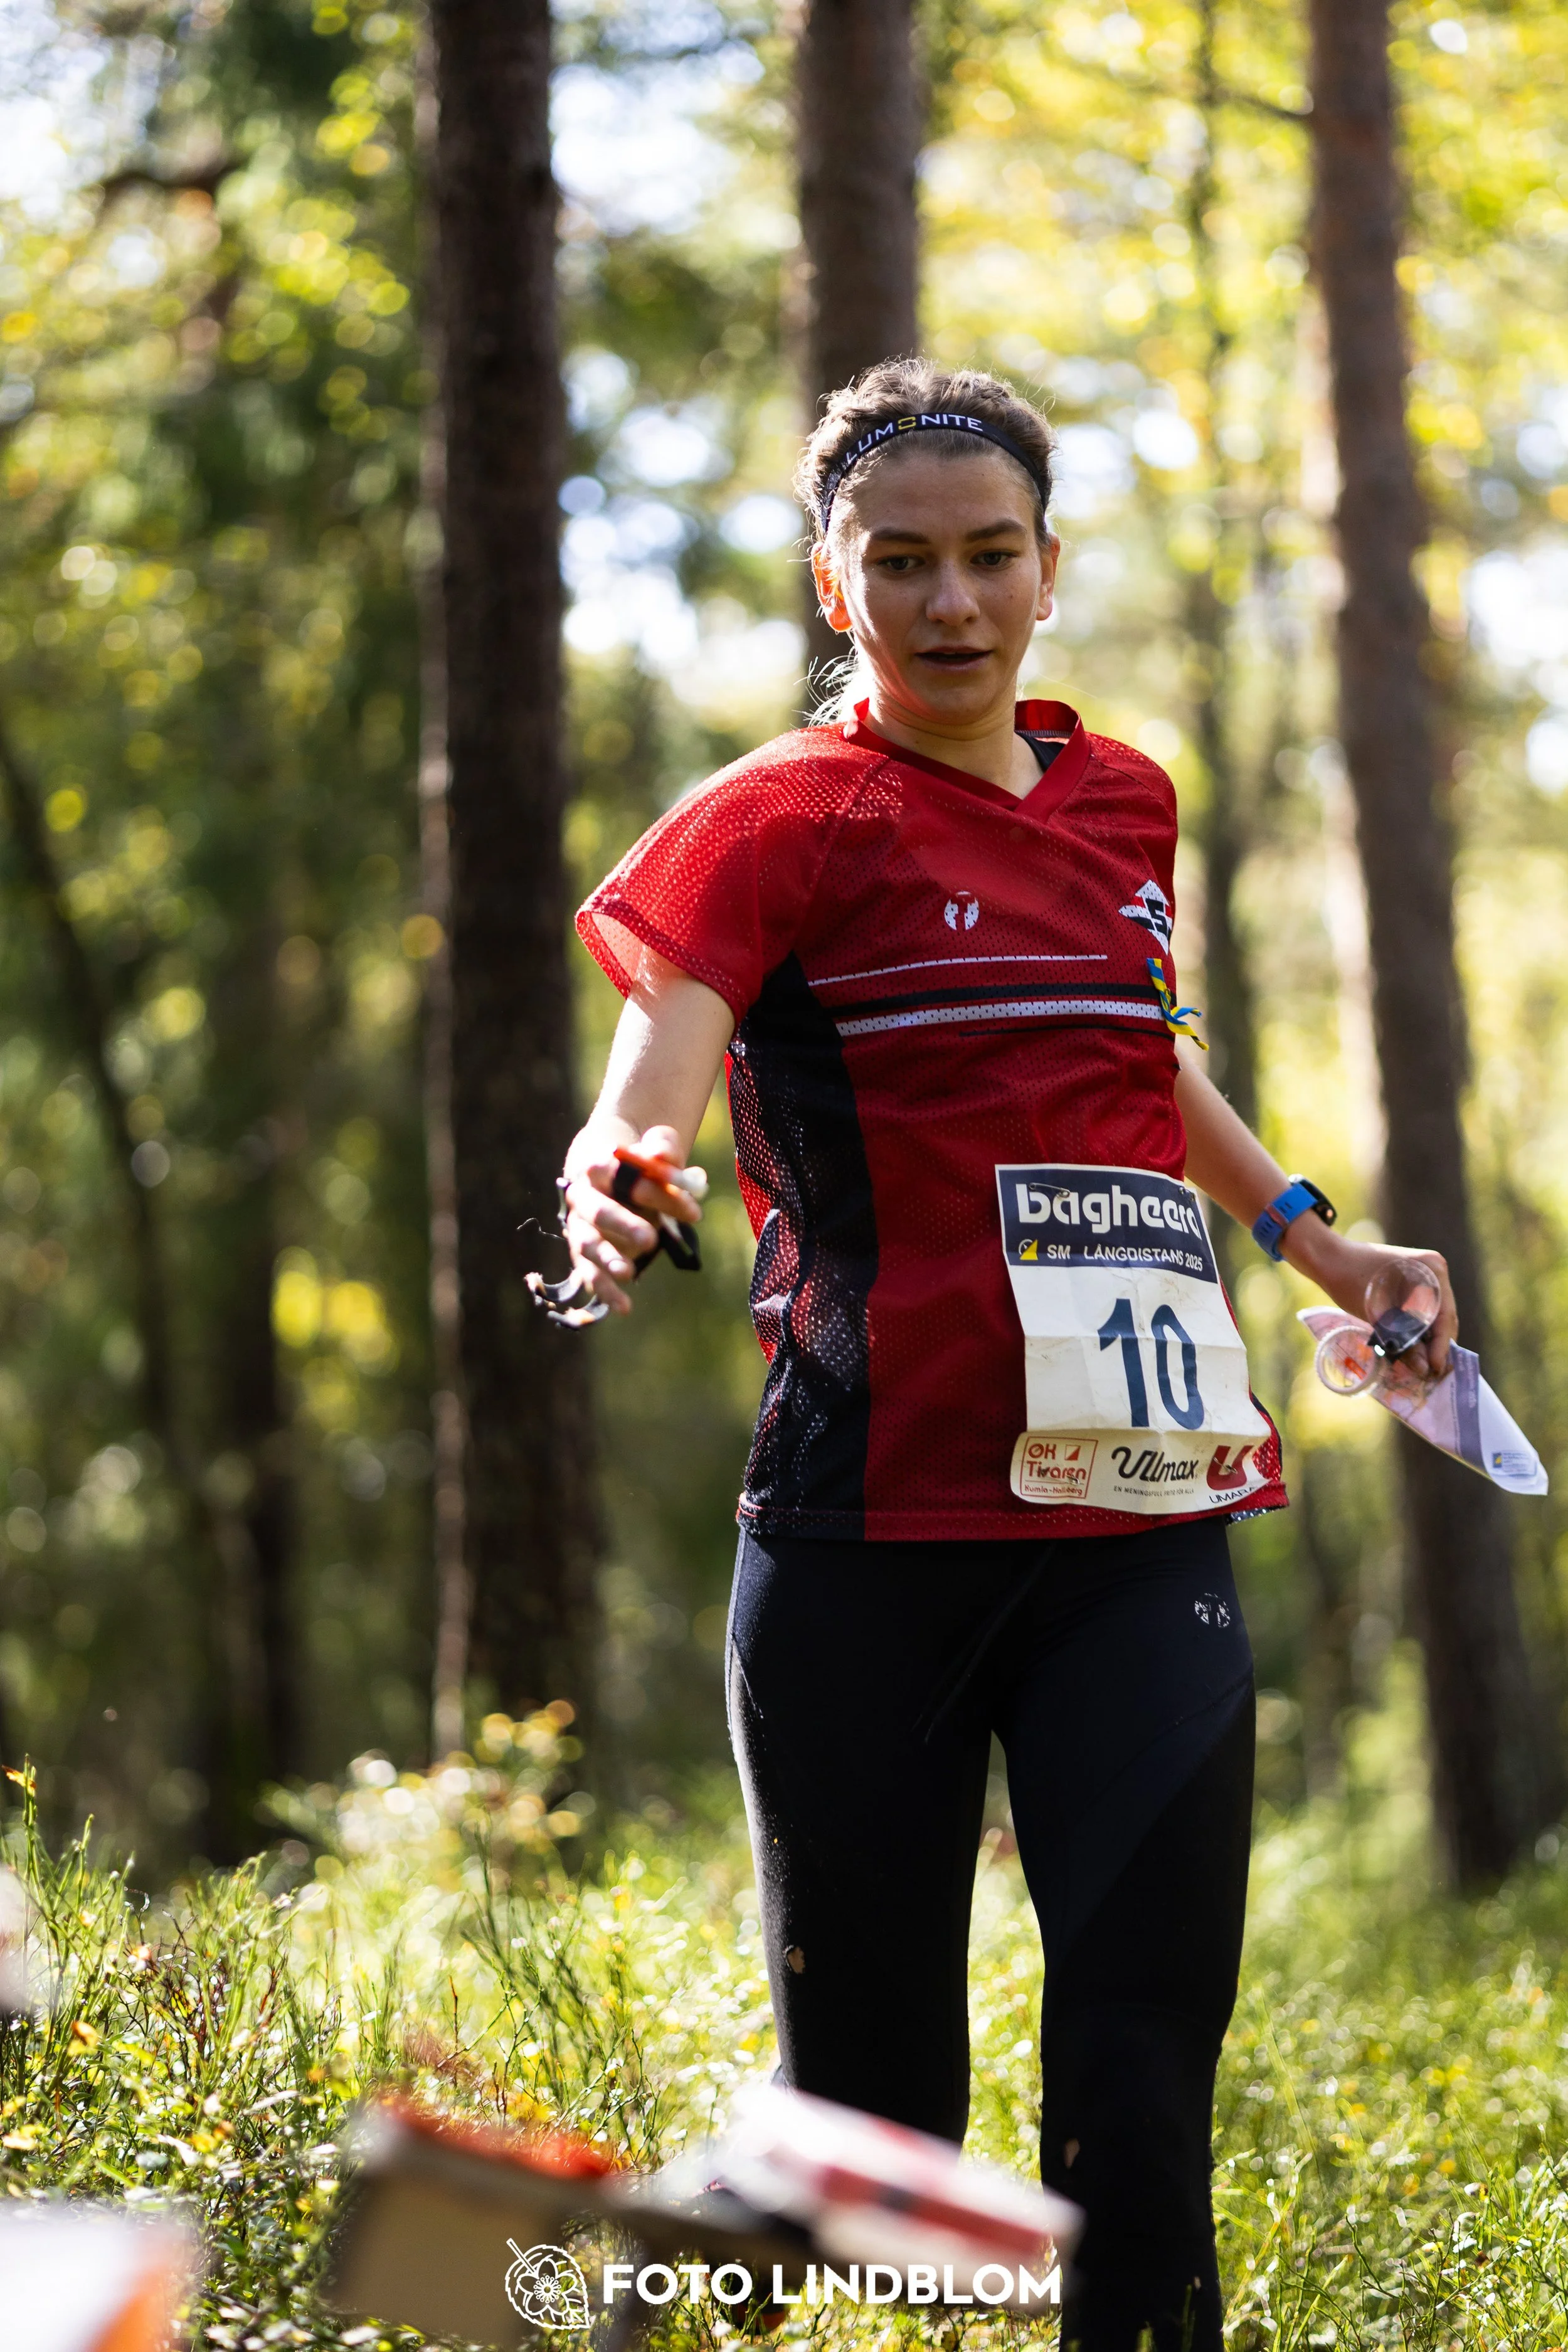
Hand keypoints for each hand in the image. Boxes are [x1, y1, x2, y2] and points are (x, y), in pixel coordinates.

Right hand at [560, 1124, 700, 1317]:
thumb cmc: (640, 1164)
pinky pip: (588, 1273)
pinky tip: (624, 1307)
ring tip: (628, 1273)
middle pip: (597, 1210)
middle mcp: (581, 1196)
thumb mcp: (656, 1148)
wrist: (613, 1177)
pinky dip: (604, 1290)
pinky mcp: (583, 1254)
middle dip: (623, 1224)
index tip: (692, 1209)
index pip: (617, 1173)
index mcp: (596, 1165)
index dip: (652, 1188)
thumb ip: (662, 1149)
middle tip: (650, 1239)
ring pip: (587, 1244)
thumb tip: (661, 1156)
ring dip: (606, 1259)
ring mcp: (579, 1227)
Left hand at [1283, 1219, 1456, 1377]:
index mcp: (1432, 1270)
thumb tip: (1424, 1370)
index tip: (1435, 1370)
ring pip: (1435, 1316)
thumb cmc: (1348, 1280)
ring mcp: (1427, 1276)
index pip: (1445, 1315)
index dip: (1441, 1346)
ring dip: (1428, 1340)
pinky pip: (1424, 1311)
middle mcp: (1435, 1271)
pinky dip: (1419, 1330)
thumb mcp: (1376, 1315)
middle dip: (1437, 1346)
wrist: (1327, 1258)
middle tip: (1431, 1375)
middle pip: (1444, 1317)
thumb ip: (1402, 1342)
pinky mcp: (1415, 1283)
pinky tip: (1414, 1350)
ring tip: (1423, 1368)